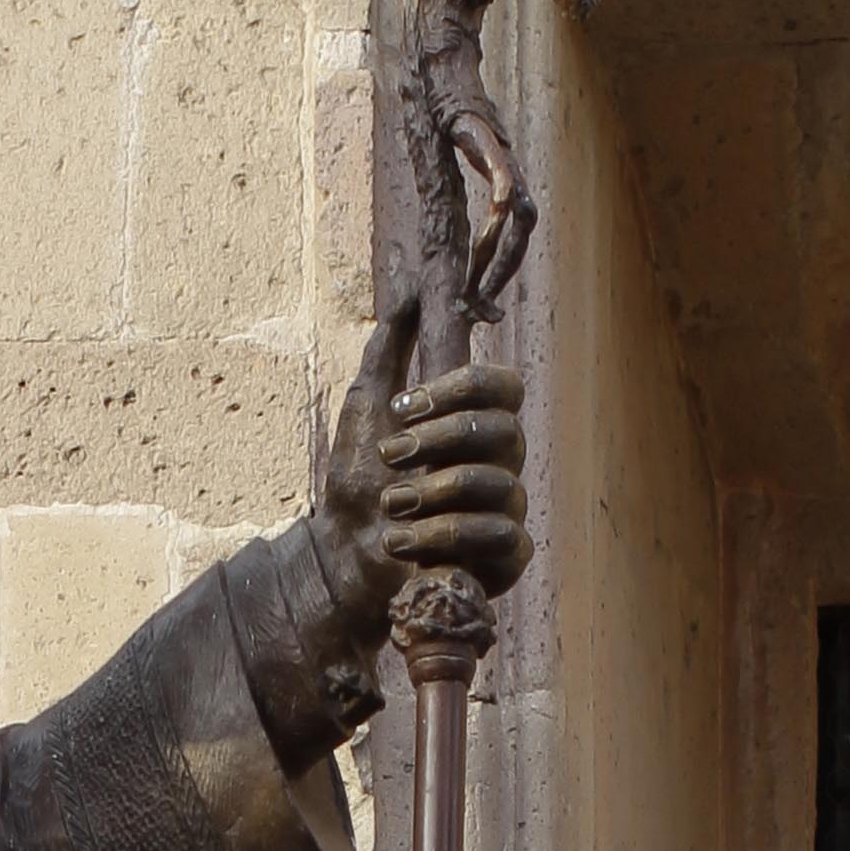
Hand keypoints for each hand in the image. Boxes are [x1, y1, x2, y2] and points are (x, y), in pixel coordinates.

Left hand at [311, 296, 528, 634]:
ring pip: (496, 485)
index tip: (404, 407)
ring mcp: (507, 510)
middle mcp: (501, 462)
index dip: (459, 391)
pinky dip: (447, 538)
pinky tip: (407, 544)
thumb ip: (389, 350)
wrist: (343, 555)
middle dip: (436, 443)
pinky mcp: (505, 559)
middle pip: (502, 432)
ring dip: (432, 494)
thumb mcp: (366, 406)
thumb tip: (409, 291)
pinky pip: (501, 538)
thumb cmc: (358, 483)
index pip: (503, 387)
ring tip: (391, 508)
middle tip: (389, 459)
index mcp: (476, 423)